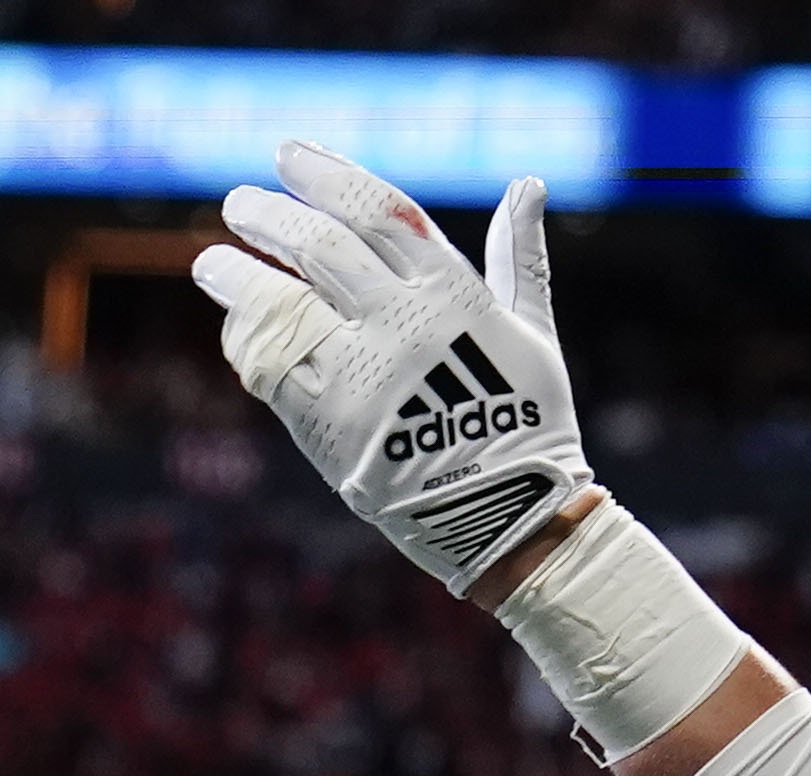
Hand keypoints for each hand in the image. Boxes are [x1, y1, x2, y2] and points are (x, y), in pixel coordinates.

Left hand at [191, 141, 591, 594]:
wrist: (511, 521)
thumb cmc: (527, 422)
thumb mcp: (534, 334)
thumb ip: (519, 257)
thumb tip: (526, 184)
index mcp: (457, 298)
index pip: (377, 210)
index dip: (324, 175)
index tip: (288, 157)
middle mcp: (405, 327)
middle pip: (317, 244)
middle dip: (268, 215)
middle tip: (240, 204)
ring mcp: (363, 374)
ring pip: (277, 299)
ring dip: (234, 271)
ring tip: (214, 262)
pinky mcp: (328, 421)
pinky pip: (266, 361)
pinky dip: (246, 334)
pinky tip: (238, 321)